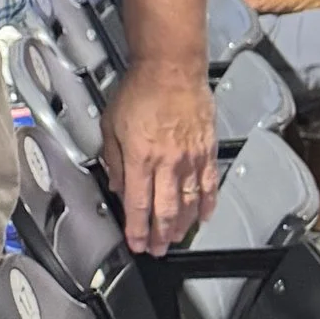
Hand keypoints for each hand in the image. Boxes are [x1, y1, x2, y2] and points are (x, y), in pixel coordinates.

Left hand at [100, 61, 217, 254]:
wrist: (171, 68)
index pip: (138, 204)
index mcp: (140, 158)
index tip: (137, 244)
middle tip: (158, 250)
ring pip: (189, 202)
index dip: (137, 229)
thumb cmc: (140, 89)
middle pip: (165, 210)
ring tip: (176, 240)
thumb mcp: (111, 124)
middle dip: (160, 235)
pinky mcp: (206, 150)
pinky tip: (203, 216)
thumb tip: (115, 185)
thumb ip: (113, 158)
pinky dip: (207, 203)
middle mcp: (167, 162)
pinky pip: (209, 183)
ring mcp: (190, 158)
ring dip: (182, 226)